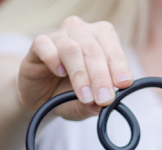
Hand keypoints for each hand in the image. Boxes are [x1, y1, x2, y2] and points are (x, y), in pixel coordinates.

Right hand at [17, 16, 132, 118]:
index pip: (113, 50)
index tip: (123, 84)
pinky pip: (44, 45)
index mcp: (102, 40)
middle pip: (93, 50)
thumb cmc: (68, 95)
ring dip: (80, 74)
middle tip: (104, 99)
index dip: (119, 66)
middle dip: (101, 77)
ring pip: (71, 49)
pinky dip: (53, 59)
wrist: (41, 98)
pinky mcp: (38, 44)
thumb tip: (103, 106)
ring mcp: (59, 36)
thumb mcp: (86, 105)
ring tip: (85, 96)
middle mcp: (82, 32)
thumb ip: (94, 105)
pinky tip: (59, 72)